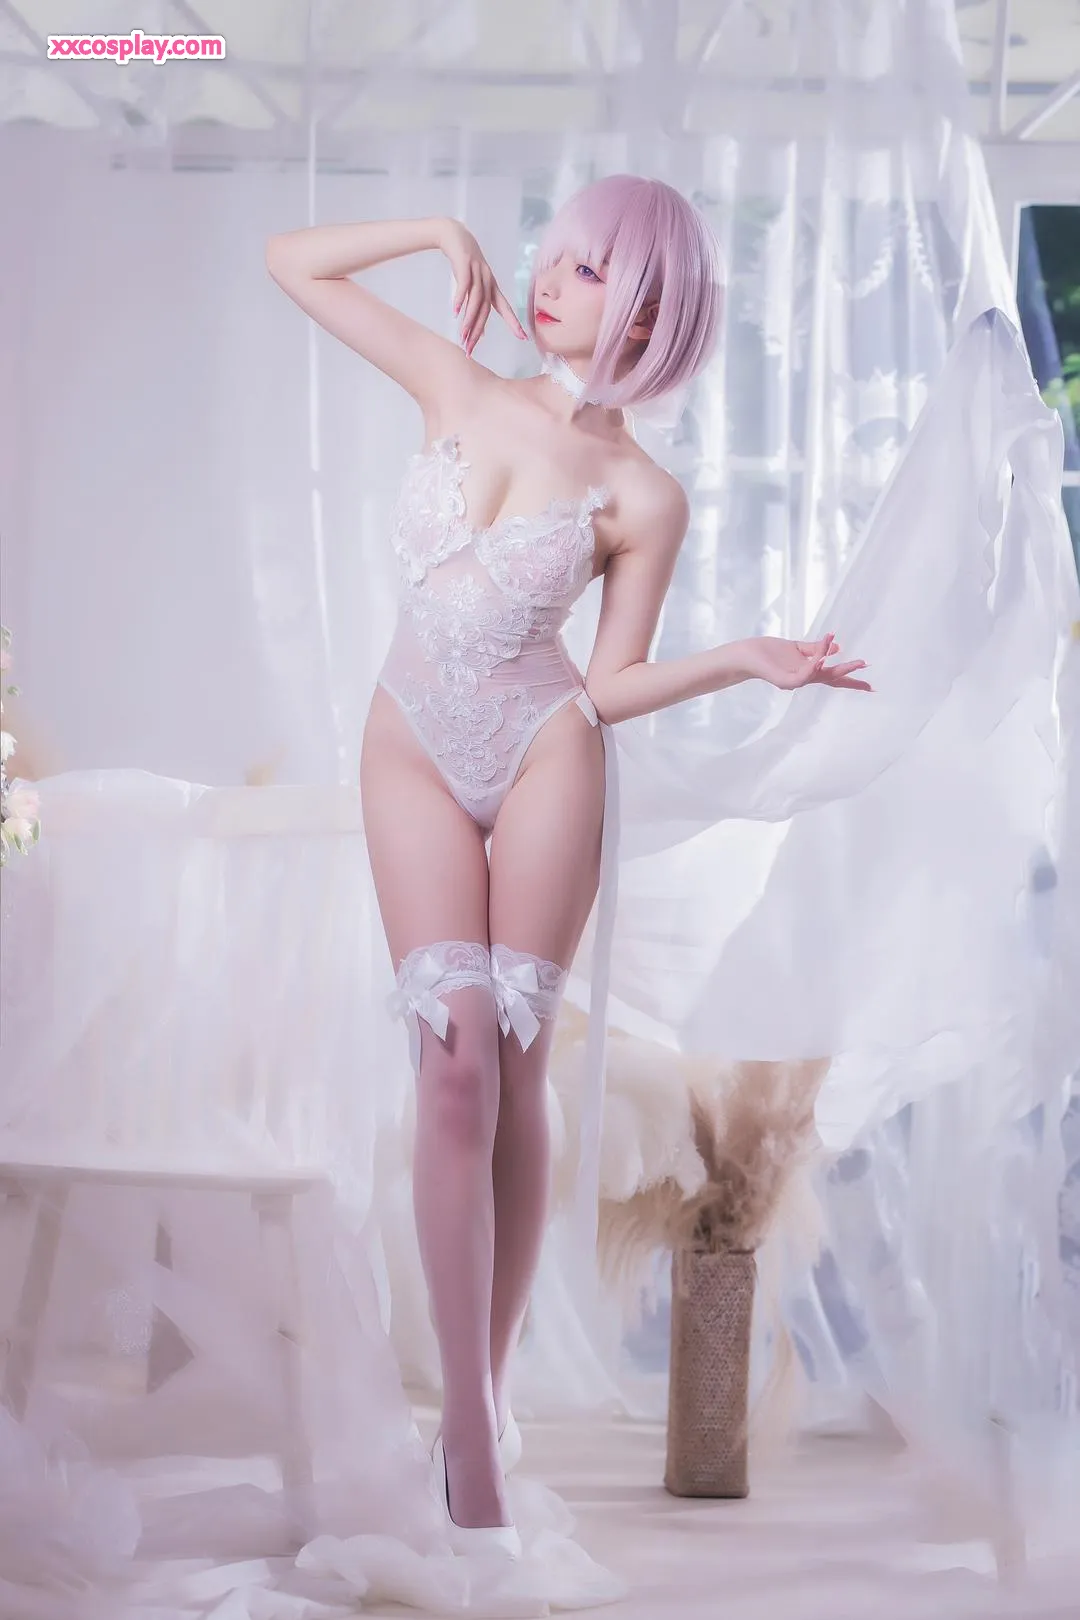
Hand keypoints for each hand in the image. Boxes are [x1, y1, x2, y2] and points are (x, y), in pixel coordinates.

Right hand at [439, 219, 527, 355]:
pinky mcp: (464, 264)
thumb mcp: (473, 286)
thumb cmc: (464, 265)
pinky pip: (463, 285)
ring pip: (476, 300)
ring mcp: (477, 271)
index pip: (505, 308)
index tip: (523, 337)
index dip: (513, 322)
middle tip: (470, 349)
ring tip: (463, 336)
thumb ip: (477, 308)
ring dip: (469, 319)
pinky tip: (454, 312)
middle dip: (478, 330)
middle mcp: (488, 280)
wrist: (454, 235)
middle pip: (485, 309)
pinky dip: (459, 299)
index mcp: (492, 287)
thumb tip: (481, 333)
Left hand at [741, 632, 872, 692]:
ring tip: (857, 661)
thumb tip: (837, 647)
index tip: (871, 685)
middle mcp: (804, 678)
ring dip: (839, 667)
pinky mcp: (785, 680)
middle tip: (869, 670)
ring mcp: (795, 681)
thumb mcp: (797, 648)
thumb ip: (816, 648)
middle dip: (852, 676)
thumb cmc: (768, 652)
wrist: (746, 655)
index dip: (851, 678)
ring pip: (822, 676)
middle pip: (832, 679)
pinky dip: (817, 664)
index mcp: (808, 671)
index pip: (834, 676)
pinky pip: (805, 673)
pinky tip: (825, 655)